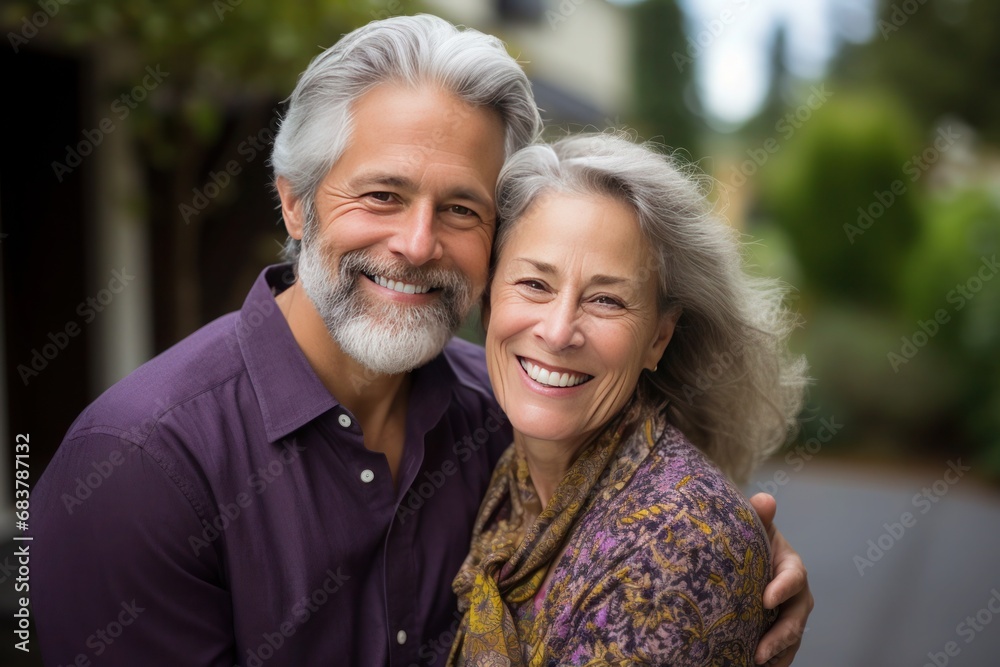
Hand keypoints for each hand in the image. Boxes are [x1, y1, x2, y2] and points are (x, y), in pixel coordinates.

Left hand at [749, 493, 812, 665]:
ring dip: (776, 653)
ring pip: (790, 638)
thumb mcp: (756, 526)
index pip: (793, 578)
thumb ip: (760, 515)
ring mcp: (790, 616)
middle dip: (780, 636)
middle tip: (760, 650)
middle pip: (795, 618)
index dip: (782, 588)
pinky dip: (773, 660)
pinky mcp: (779, 631)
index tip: (765, 599)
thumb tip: (765, 500)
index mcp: (792, 568)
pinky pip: (782, 651)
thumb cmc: (752, 541)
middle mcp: (797, 596)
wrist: (748, 560)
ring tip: (757, 663)